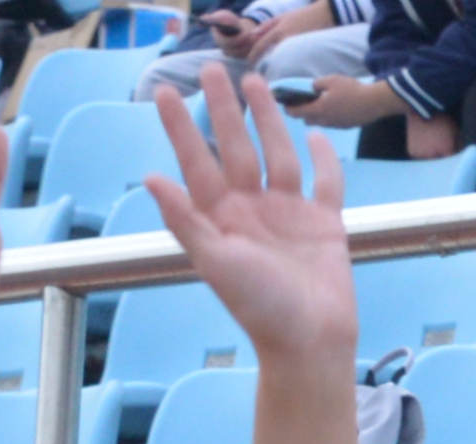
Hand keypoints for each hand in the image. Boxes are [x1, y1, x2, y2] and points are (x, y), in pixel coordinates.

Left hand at [146, 56, 354, 370]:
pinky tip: (316, 135)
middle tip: (212, 70)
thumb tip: (150, 178)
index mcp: (222, 220)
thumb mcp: (216, 261)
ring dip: (268, 121)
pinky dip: (323, 160)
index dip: (181, 129)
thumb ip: (185, 219)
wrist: (310, 342)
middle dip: (224, 110)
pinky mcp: (324, 225)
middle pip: (235, 148)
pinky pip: (325, 183)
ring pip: (277, 155)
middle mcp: (252, 212)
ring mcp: (289, 215)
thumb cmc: (260, 307)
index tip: (167, 93)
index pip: (196, 163)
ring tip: (258, 85)